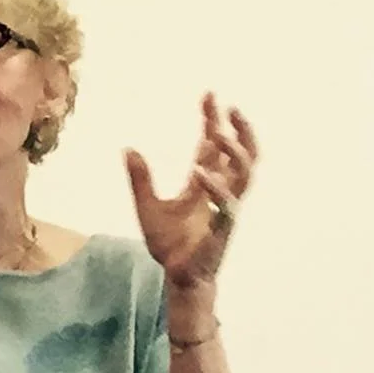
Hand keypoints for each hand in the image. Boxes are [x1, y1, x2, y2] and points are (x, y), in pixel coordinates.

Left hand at [126, 94, 257, 288]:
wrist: (178, 278)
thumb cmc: (169, 246)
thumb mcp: (147, 206)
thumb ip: (140, 179)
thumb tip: (127, 148)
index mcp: (206, 184)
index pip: (215, 146)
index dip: (213, 119)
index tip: (210, 94)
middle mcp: (222, 193)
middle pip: (243, 154)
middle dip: (240, 130)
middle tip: (229, 106)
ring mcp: (226, 210)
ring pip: (245, 175)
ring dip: (236, 152)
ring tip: (219, 133)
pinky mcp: (223, 229)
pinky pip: (227, 205)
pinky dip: (215, 188)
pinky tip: (199, 172)